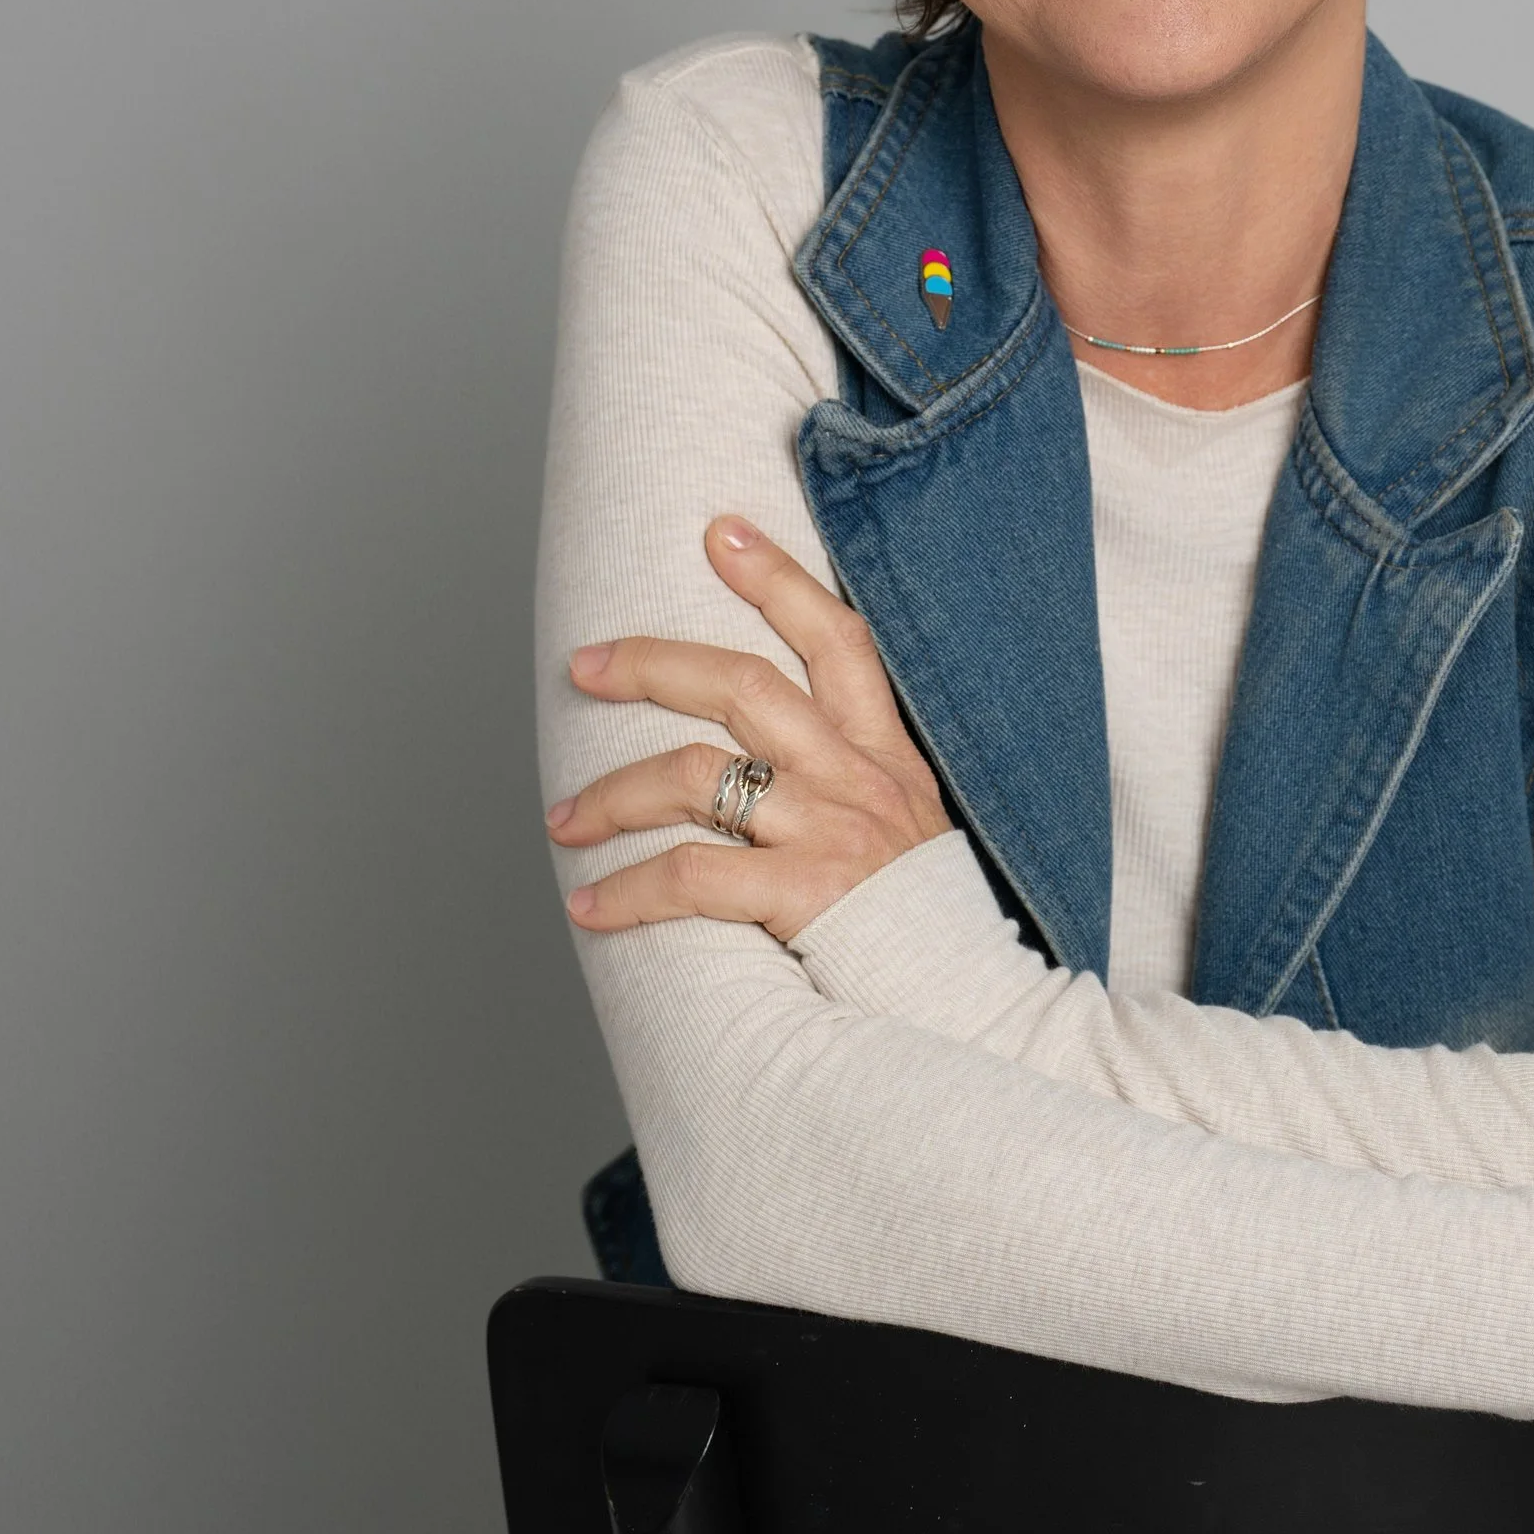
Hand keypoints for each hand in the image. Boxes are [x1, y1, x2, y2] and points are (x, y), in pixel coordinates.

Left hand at [548, 520, 951, 944]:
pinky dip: (628, 889)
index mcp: (884, 751)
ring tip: (564, 820)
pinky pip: (691, 875)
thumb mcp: (913, 823)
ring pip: (696, 774)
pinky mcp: (803, 893)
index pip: (837, 638)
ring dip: (613, 795)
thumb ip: (856, 778)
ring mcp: (829, 830)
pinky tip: (589, 906)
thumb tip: (772, 758)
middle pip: (743, 685)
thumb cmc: (927, 922)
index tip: (720, 531)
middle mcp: (855, 777)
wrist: (970, 1002)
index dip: (777, 578)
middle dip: (652, 665)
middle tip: (584, 665)